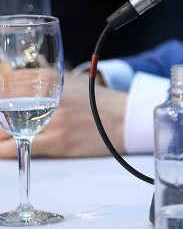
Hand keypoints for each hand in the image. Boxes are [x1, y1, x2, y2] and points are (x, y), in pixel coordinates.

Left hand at [0, 72, 125, 158]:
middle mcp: (49, 97)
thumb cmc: (96, 101)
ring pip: (4, 130)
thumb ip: (42, 80)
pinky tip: (2, 149)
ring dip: (0, 133)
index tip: (3, 104)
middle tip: (2, 123)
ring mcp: (52, 120)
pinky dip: (3, 150)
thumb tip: (10, 77)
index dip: (3, 96)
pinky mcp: (56, 141)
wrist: (124, 119)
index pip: (7, 84)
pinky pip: (17, 148)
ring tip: (2, 133)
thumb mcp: (70, 82)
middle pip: (3, 107)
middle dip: (0, 118)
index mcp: (50, 78)